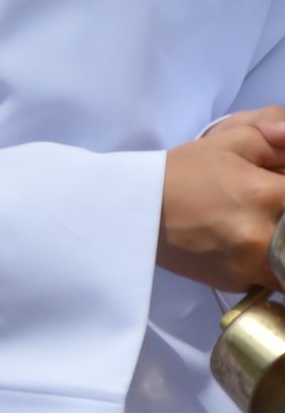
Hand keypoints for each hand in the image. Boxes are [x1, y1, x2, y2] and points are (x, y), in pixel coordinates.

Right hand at [157, 109, 284, 290]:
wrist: (141, 211)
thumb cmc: (186, 171)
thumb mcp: (231, 138)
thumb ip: (274, 129)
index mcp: (264, 195)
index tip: (277, 190)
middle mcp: (262, 236)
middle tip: (272, 208)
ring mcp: (250, 266)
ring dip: (281, 246)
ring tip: (259, 227)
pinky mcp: (238, 284)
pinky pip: (269, 277)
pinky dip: (264, 262)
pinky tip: (242, 243)